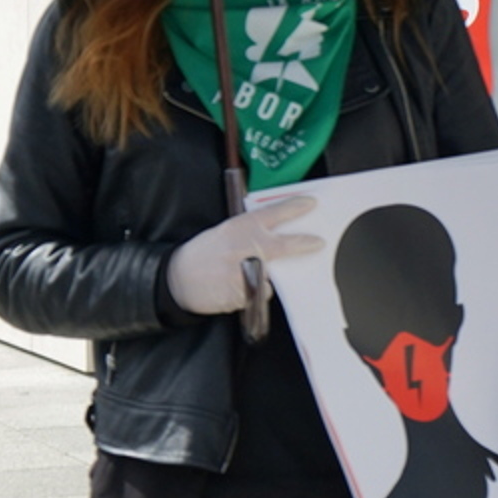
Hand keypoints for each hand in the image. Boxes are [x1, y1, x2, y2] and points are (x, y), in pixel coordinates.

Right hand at [167, 196, 322, 314]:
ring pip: (273, 275)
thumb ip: (249, 232)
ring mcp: (244, 272)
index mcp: (238, 227)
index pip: (272, 213)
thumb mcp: (223, 232)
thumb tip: (279, 233)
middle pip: (284, 244)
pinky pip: (261, 294)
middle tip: (318, 242)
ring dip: (267, 276)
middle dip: (304, 243)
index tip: (311, 204)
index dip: (295, 207)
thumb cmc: (203, 254)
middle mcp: (243, 247)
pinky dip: (254, 292)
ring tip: (245, 274)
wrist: (179, 279)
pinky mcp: (244, 294)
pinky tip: (237, 287)